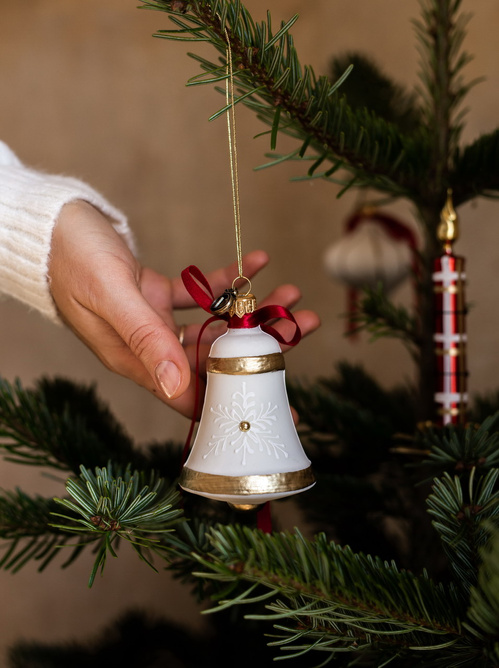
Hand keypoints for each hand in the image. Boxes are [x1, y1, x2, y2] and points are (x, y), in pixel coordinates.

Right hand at [48, 201, 319, 416]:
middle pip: (216, 358)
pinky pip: (200, 293)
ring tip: (291, 291)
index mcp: (137, 361)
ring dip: (252, 309)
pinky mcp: (157, 295)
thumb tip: (177, 388)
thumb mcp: (111, 298)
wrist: (51, 225)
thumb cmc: (72, 259)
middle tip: (304, 326)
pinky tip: (253, 263)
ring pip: (214, 324)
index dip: (235, 402)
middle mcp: (150, 348)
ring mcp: (156, 321)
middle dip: (261, 344)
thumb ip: (145, 340)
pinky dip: (226, 282)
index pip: (193, 394)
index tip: (277, 406)